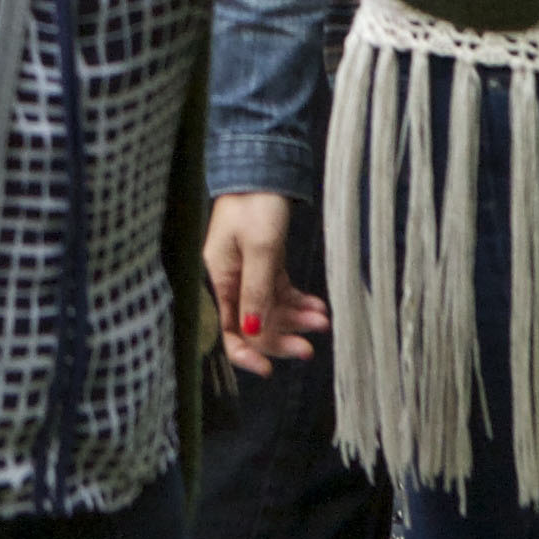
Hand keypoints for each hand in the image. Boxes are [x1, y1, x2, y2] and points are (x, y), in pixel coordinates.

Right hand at [204, 192, 330, 378]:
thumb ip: (257, 292)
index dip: (246, 354)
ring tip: (322, 321)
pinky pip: (279, 293)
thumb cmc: (255, 205)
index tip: (268, 369)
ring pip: (271, 310)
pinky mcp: (263, 262)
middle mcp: (229, 281)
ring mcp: (246, 272)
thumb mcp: (260, 250)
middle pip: (253, 324)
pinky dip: (298, 302)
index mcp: (217, 279)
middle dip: (281, 338)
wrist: (263, 168)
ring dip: (295, 319)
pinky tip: (316, 307)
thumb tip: (253, 332)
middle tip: (309, 349)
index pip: (226, 330)